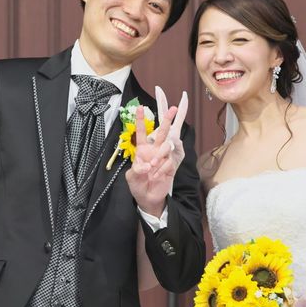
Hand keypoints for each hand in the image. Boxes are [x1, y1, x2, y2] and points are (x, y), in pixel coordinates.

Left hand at [125, 87, 187, 215]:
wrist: (148, 198)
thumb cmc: (138, 185)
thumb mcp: (131, 177)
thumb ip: (136, 169)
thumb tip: (147, 164)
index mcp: (142, 150)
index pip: (141, 133)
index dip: (141, 121)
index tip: (141, 108)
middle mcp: (154, 151)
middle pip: (162, 132)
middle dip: (167, 120)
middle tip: (173, 108)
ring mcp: (163, 158)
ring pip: (167, 146)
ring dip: (160, 155)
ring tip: (153, 166)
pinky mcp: (170, 166)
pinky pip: (169, 162)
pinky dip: (162, 169)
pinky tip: (157, 176)